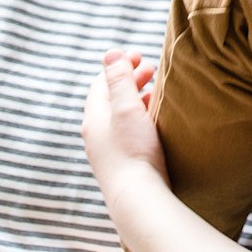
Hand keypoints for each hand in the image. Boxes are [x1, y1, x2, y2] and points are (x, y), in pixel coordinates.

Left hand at [81, 49, 165, 197]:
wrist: (137, 198)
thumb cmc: (133, 151)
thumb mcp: (126, 108)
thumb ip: (119, 80)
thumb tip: (110, 53)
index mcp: (94, 118)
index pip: (101, 83)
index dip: (119, 66)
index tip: (140, 55)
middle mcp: (97, 134)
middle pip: (110, 99)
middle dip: (130, 80)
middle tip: (152, 68)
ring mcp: (108, 150)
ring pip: (120, 115)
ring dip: (137, 98)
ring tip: (157, 90)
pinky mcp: (122, 163)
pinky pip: (127, 131)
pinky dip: (140, 117)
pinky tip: (156, 120)